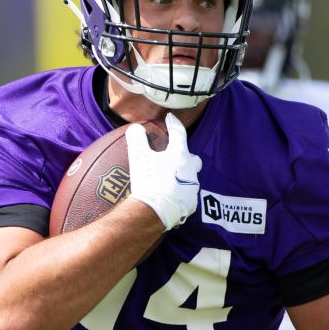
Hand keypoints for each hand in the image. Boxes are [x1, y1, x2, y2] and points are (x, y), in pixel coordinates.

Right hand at [126, 112, 201, 230]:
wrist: (156, 212)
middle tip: (175, 156)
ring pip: (191, 178)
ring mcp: (192, 188)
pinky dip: (180, 194)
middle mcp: (190, 170)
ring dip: (182, 176)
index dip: (174, 124)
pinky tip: (171, 197)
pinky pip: (187, 196)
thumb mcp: (139, 157)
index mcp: (180, 155)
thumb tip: (135, 128)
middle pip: (193, 159)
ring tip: (171, 178)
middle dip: (186, 156)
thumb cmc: (149, 181)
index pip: (179, 134)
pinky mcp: (190, 204)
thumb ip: (137, 139)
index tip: (170, 117)